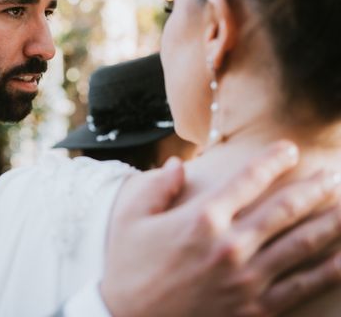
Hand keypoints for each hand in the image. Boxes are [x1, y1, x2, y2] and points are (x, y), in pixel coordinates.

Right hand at [99, 141, 340, 316]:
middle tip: (332, 174)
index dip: (273, 160)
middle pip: (285, 209)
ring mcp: (247, 280)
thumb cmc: (129, 266)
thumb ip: (157, 186)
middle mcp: (230, 245)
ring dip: (330, 222)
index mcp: (201, 219)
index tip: (291, 148)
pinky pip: (302, 286)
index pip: (248, 179)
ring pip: (301, 244)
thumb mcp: (130, 218)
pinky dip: (328, 270)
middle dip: (313, 188)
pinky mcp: (256, 309)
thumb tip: (180, 163)